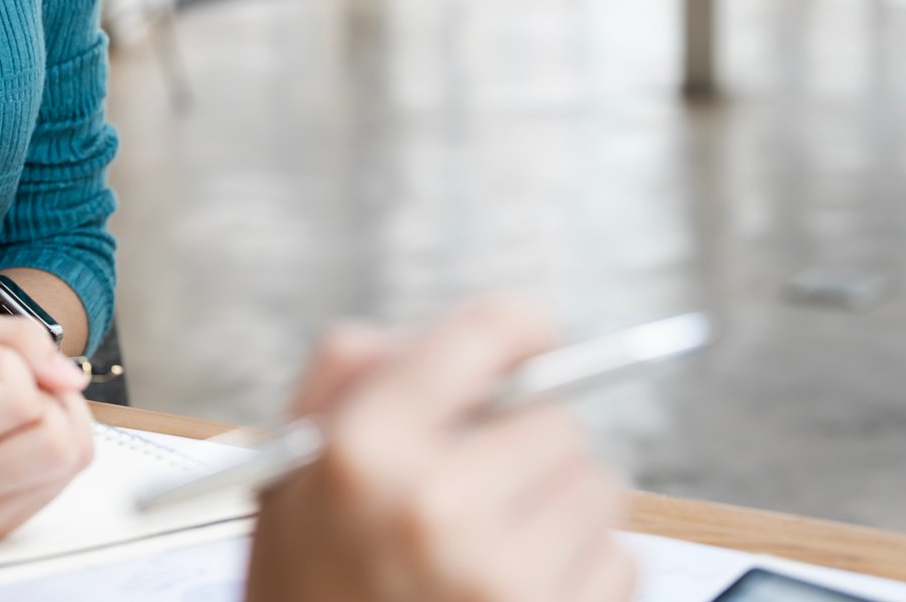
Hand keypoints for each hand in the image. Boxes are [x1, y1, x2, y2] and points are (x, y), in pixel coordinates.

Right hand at [0, 316, 94, 539]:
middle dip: (49, 395)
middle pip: (58, 444)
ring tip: (15, 400)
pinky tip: (10, 430)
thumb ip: (8, 336)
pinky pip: (56, 484)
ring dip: (56, 419)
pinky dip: (45, 446)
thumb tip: (73, 375)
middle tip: (12, 378)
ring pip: (69, 464)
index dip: (6, 361)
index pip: (17, 399)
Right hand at [243, 297, 635, 601]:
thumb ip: (351, 377)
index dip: (515, 330)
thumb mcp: (286, 469)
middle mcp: (438, 506)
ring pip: (598, 488)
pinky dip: (583, 569)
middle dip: (526, 442)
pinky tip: (520, 587)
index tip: (526, 342)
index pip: (487, 334)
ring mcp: (503, 577)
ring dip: (560, 505)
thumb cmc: (306, 586)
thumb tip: (450, 337)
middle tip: (483, 479)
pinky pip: (619, 562)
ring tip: (498, 540)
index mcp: (365, 449)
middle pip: (556, 420)